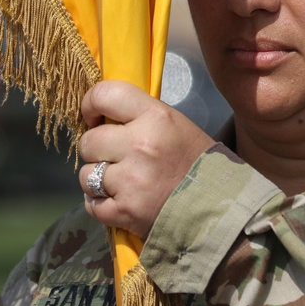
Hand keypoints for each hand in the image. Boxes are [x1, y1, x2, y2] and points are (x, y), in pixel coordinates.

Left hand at [77, 79, 214, 237]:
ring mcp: (130, 180)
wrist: (220, 208)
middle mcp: (140, 145)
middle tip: (113, 156)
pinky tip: (119, 201)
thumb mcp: (176, 125)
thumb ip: (140, 117)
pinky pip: (91, 205)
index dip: (90, 104)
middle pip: (88, 141)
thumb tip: (102, 115)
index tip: (93, 116)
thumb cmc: (197, 163)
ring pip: (85, 175)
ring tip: (121, 182)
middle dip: (95, 150)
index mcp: (156, 117)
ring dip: (97, 179)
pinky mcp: (124, 211)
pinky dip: (101, 205)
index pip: (106, 94)